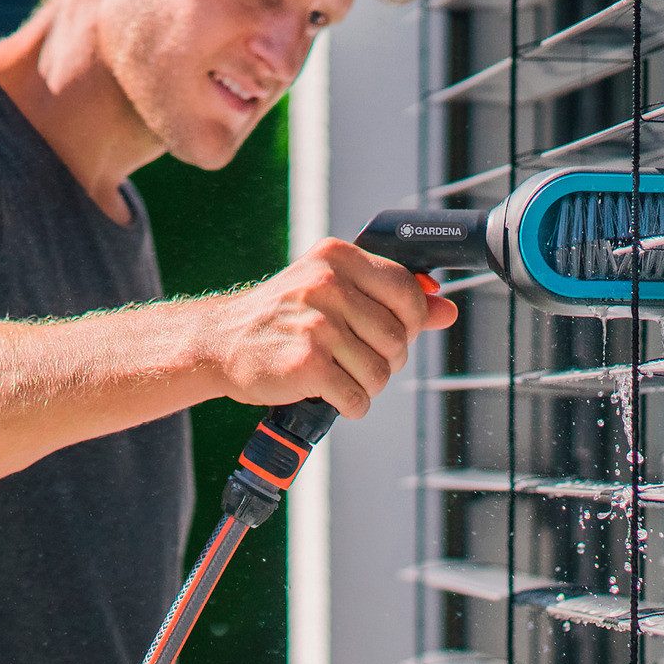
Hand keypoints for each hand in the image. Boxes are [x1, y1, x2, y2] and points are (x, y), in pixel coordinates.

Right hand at [201, 237, 457, 420]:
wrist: (218, 342)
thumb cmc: (281, 317)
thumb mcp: (331, 292)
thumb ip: (390, 297)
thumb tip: (446, 309)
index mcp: (336, 258)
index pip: (406, 291)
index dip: (410, 321)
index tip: (387, 332)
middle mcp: (327, 286)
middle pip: (397, 337)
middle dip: (386, 359)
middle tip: (356, 360)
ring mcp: (317, 325)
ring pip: (380, 371)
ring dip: (366, 385)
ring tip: (341, 378)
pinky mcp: (307, 364)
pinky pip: (356, 397)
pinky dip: (350, 405)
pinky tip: (331, 395)